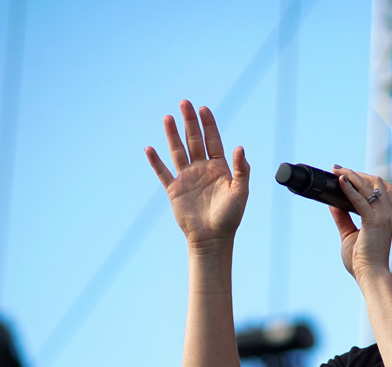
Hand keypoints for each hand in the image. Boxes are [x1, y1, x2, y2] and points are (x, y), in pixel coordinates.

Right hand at [145, 100, 249, 250]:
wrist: (212, 238)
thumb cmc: (230, 217)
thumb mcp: (240, 192)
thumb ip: (241, 170)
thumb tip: (239, 147)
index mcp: (219, 168)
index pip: (212, 140)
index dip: (208, 125)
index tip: (203, 109)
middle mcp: (202, 169)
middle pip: (194, 140)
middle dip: (189, 122)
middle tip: (184, 103)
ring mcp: (187, 178)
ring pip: (178, 151)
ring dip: (172, 135)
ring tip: (168, 117)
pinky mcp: (174, 190)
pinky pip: (163, 173)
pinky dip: (156, 162)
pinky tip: (150, 149)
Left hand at [329, 167, 391, 282]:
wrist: (370, 276)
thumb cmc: (361, 260)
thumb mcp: (348, 234)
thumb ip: (342, 218)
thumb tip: (332, 202)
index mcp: (384, 216)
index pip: (378, 189)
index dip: (362, 179)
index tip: (344, 174)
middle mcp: (387, 213)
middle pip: (375, 183)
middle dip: (356, 173)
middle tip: (337, 169)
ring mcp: (383, 216)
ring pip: (369, 187)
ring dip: (352, 176)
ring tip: (337, 170)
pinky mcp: (374, 222)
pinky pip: (361, 200)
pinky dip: (350, 189)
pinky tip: (340, 182)